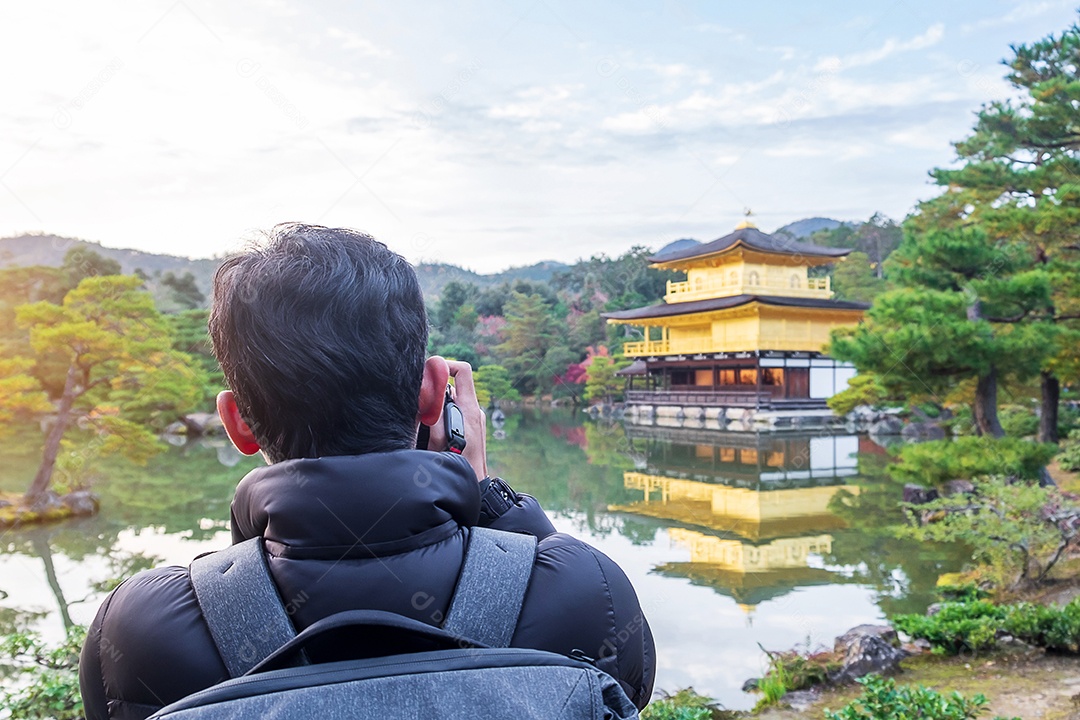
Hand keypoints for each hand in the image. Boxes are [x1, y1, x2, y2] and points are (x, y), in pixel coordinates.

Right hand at [426, 360, 487, 481]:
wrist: (475, 486)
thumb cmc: (457, 465)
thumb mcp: (438, 438)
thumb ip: (434, 412)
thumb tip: (428, 389)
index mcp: (469, 408)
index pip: (462, 371)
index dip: (444, 366)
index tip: (428, 374)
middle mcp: (473, 410)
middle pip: (453, 386)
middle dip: (434, 390)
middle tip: (418, 403)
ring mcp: (473, 419)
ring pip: (451, 401)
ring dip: (436, 407)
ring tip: (424, 423)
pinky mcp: (470, 429)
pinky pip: (453, 414)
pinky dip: (440, 417)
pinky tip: (432, 434)